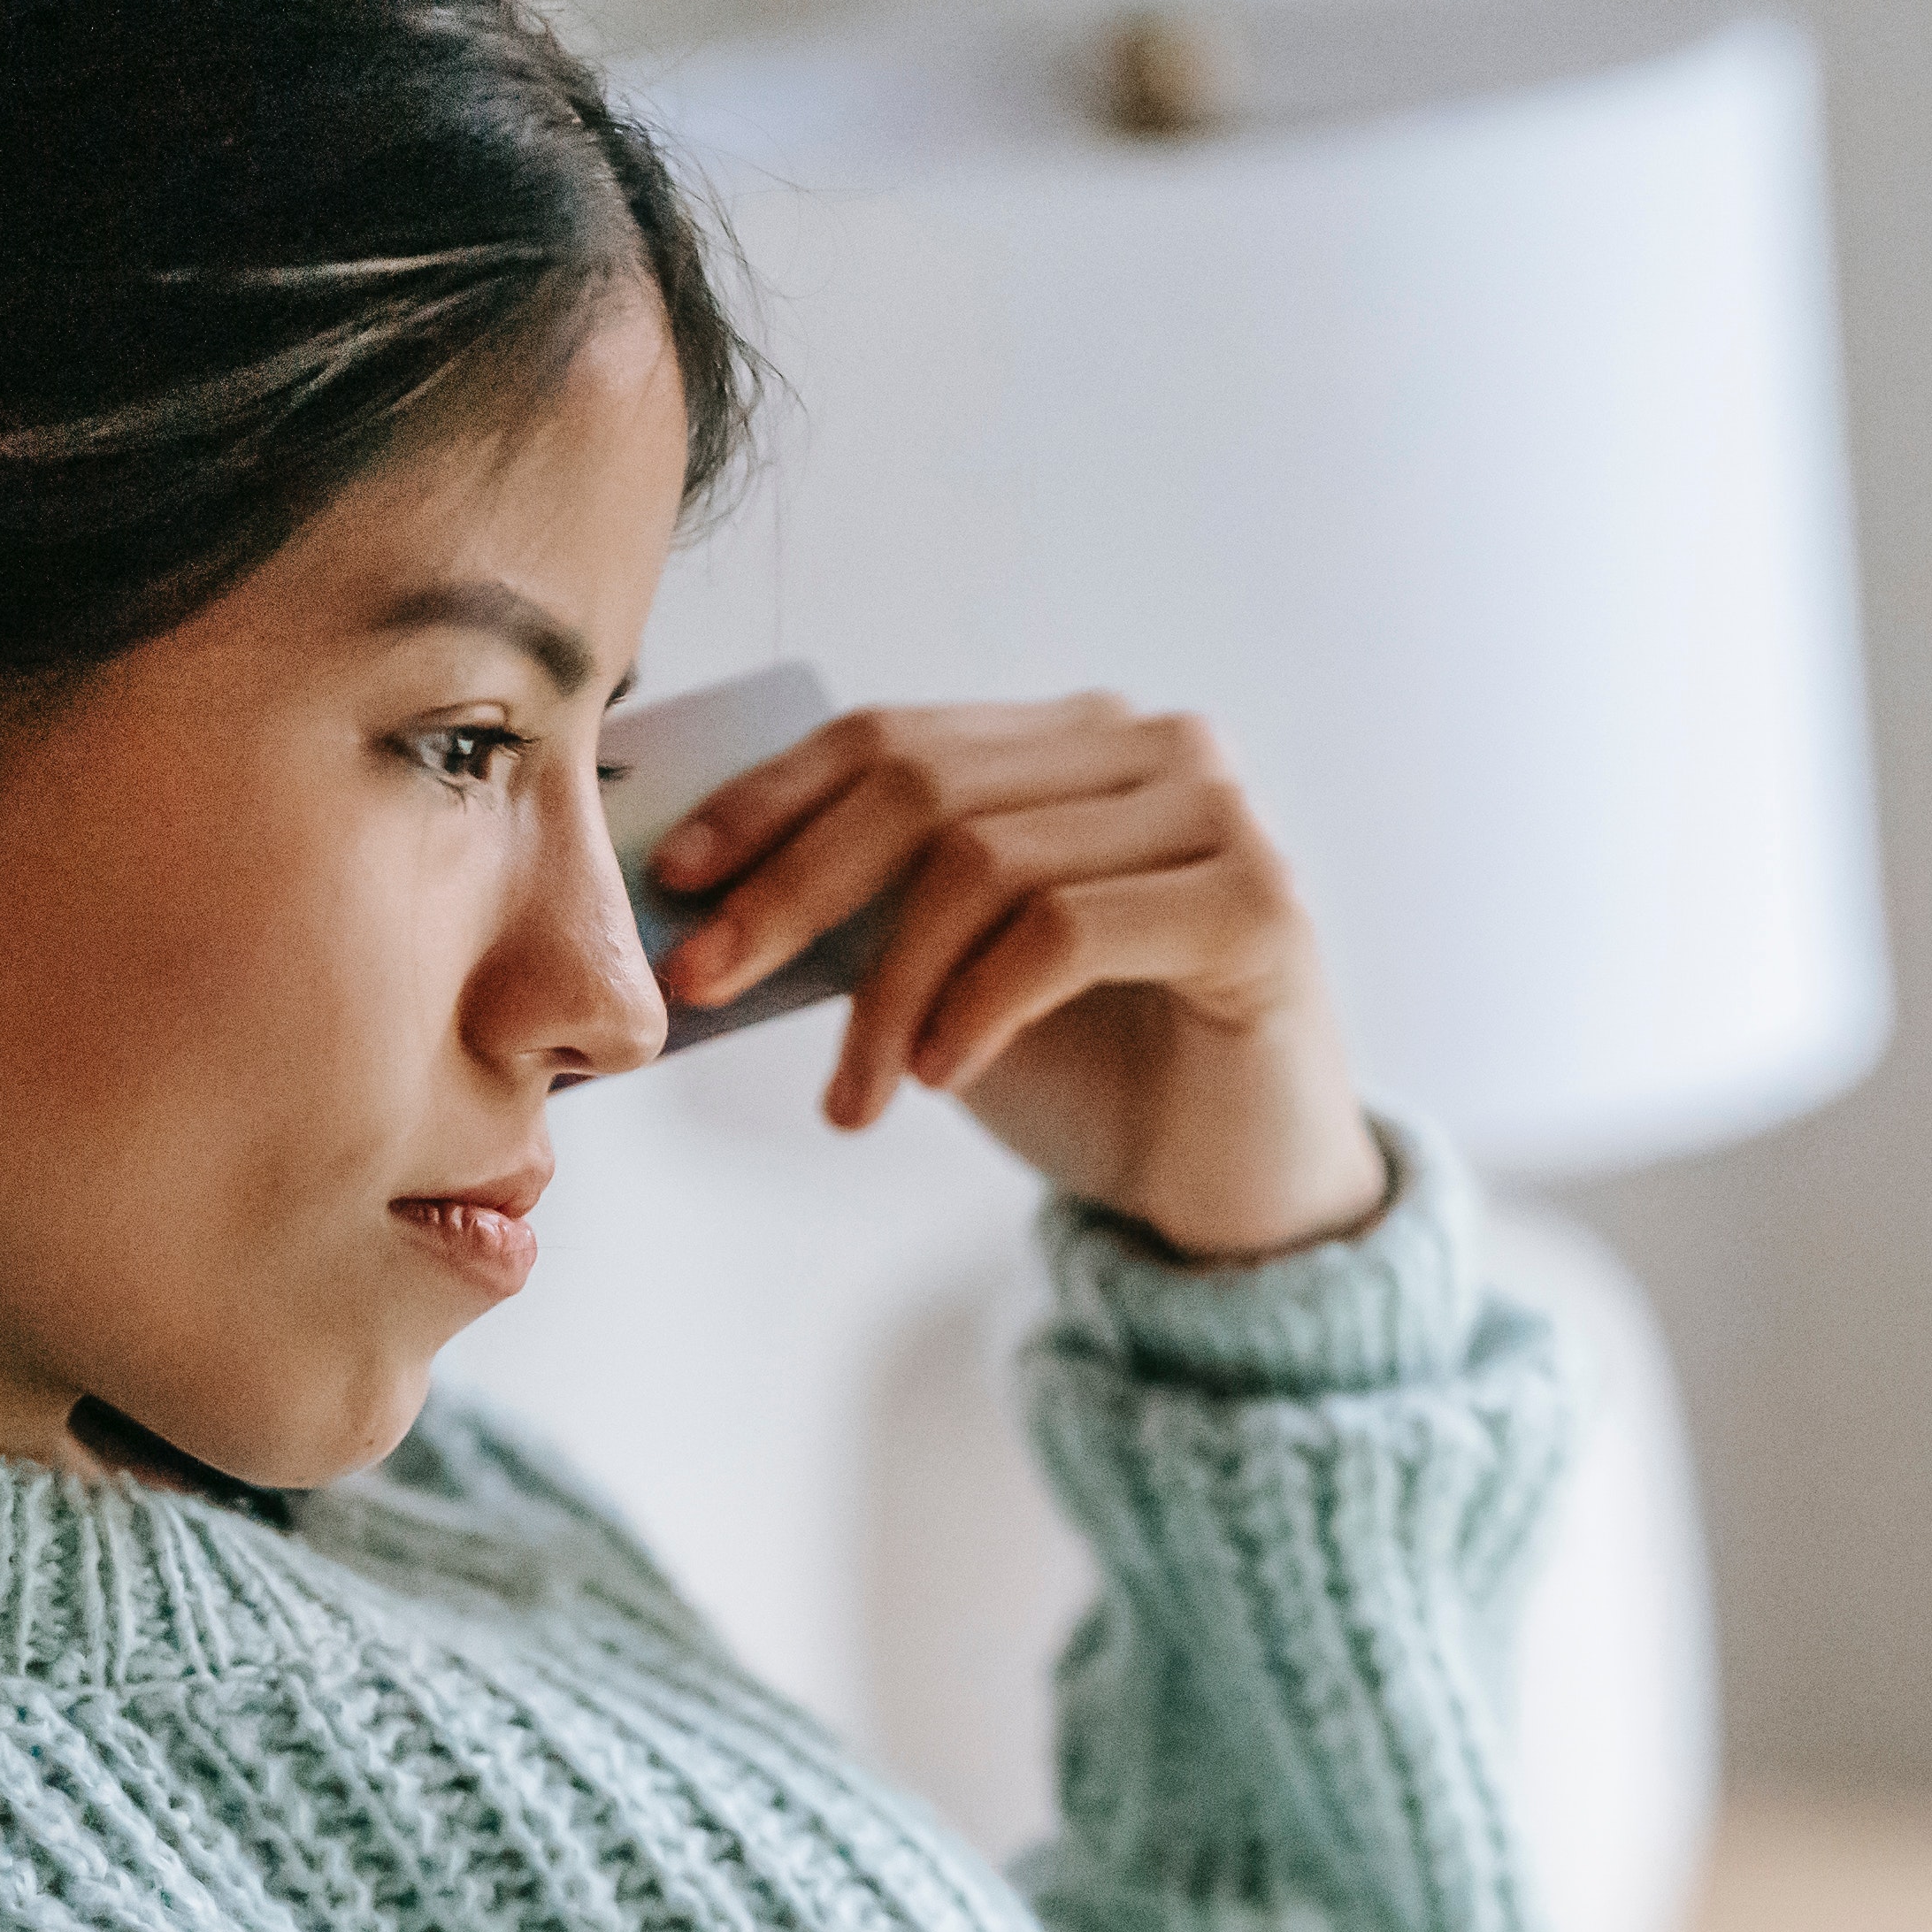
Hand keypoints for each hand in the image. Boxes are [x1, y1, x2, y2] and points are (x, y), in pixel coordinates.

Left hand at [640, 694, 1383, 1262]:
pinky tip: (943, 1078)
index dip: (769, 800)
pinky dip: (979, 1007)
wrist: (1236, 1193)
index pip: (892, 738)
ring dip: (888, 990)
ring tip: (856, 1092)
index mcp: (1075, 743)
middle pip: (923, 785)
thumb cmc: (1094, 1079)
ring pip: (985, 863)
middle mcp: (1156, 751)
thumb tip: (703, 895)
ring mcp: (1216, 819)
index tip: (676, 880)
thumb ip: (870, 914)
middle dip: (792, 887)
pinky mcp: (1255, 906)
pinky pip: (1066, 930)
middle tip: (708, 981)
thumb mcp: (951, 979)